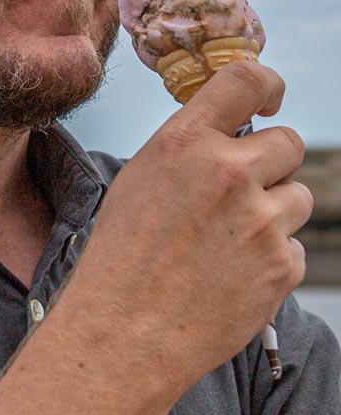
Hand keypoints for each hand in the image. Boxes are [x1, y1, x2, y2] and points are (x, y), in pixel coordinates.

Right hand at [59, 61, 310, 397]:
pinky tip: (227, 277)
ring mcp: (262, 220)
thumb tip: (232, 134)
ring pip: (297, 196)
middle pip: (287, 141)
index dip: (267, 84)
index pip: (247, 80)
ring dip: (272, 212)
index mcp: (182, 144)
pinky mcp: (282, 264)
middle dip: (271, 163)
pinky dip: (268, 260)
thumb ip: (188, 153)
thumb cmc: (118, 259)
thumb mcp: (138, 183)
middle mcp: (228, 173)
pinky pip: (291, 246)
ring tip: (224, 243)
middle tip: (239, 192)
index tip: (269, 98)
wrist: (121, 334)